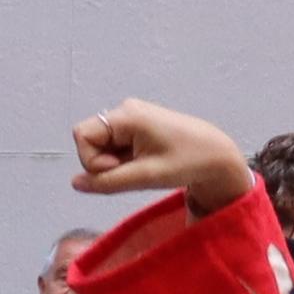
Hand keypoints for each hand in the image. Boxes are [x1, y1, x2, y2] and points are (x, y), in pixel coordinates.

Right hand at [72, 101, 252, 209]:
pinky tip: (146, 163)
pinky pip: (116, 145)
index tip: (118, 170)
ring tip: (144, 167)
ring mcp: (132, 116)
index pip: (82, 135)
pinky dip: (125, 159)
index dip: (92, 160)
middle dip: (105, 162)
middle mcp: (126, 110)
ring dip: (116, 162)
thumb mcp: (145, 176)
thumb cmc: (188, 162)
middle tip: (135, 171)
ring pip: (103, 144)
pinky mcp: (138, 126)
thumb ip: (107, 182)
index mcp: (127, 115)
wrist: (217, 156)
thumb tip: (75, 183)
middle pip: (90, 139)